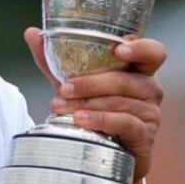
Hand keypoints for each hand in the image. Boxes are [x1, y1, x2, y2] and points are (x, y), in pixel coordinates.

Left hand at [24, 27, 165, 183]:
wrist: (101, 151)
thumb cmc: (91, 108)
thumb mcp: (73, 83)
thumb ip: (54, 59)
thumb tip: (31, 32)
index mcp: (138, 69)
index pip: (153, 52)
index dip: (140, 48)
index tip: (118, 50)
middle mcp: (150, 88)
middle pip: (126, 80)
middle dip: (90, 83)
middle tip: (64, 88)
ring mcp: (150, 112)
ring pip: (121, 102)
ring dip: (88, 104)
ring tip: (62, 107)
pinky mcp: (145, 135)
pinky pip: (125, 123)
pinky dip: (100, 120)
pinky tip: (80, 120)